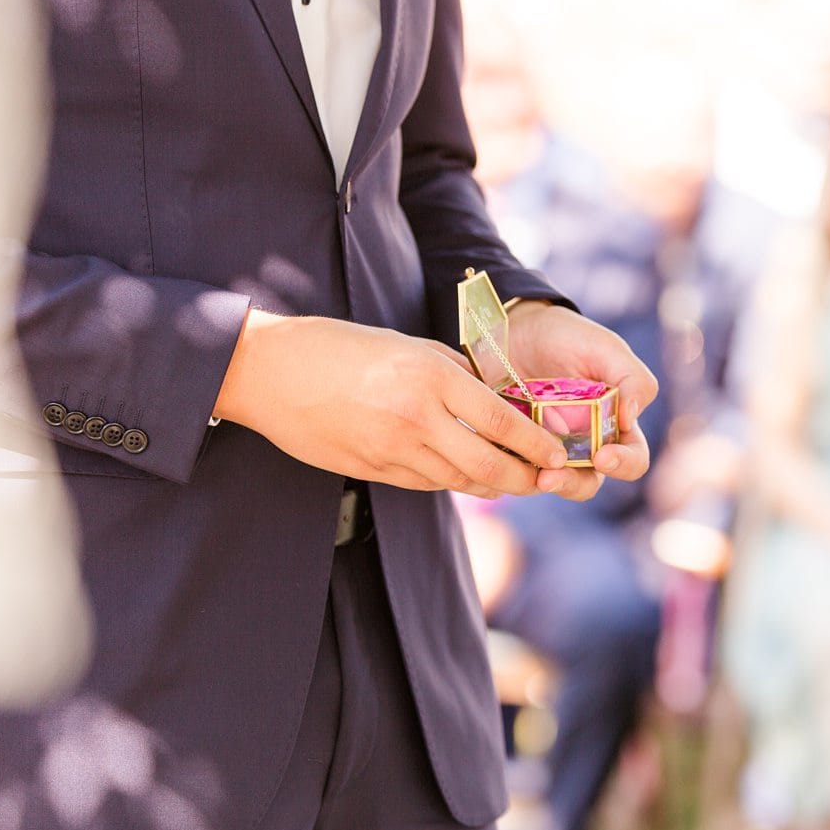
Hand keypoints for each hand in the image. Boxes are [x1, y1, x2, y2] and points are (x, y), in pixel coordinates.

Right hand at [213, 310, 567, 497]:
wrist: (271, 372)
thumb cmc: (339, 347)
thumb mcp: (406, 345)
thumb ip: (453, 372)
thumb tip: (495, 400)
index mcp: (431, 378)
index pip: (502, 423)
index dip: (537, 446)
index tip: (558, 456)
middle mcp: (416, 419)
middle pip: (488, 466)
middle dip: (523, 479)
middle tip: (544, 481)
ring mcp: (392, 450)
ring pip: (457, 481)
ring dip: (489, 484)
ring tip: (512, 481)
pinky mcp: (371, 470)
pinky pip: (424, 484)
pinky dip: (449, 481)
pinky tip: (462, 475)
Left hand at [506, 301, 659, 501]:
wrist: (517, 327)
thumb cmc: (569, 337)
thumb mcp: (605, 347)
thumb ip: (632, 378)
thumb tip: (631, 419)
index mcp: (613, 427)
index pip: (631, 460)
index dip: (623, 464)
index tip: (603, 455)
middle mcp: (582, 446)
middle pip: (586, 483)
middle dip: (572, 483)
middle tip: (553, 476)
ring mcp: (545, 450)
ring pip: (549, 483)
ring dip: (544, 484)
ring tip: (534, 477)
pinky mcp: (512, 448)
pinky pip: (510, 470)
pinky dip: (506, 469)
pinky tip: (497, 458)